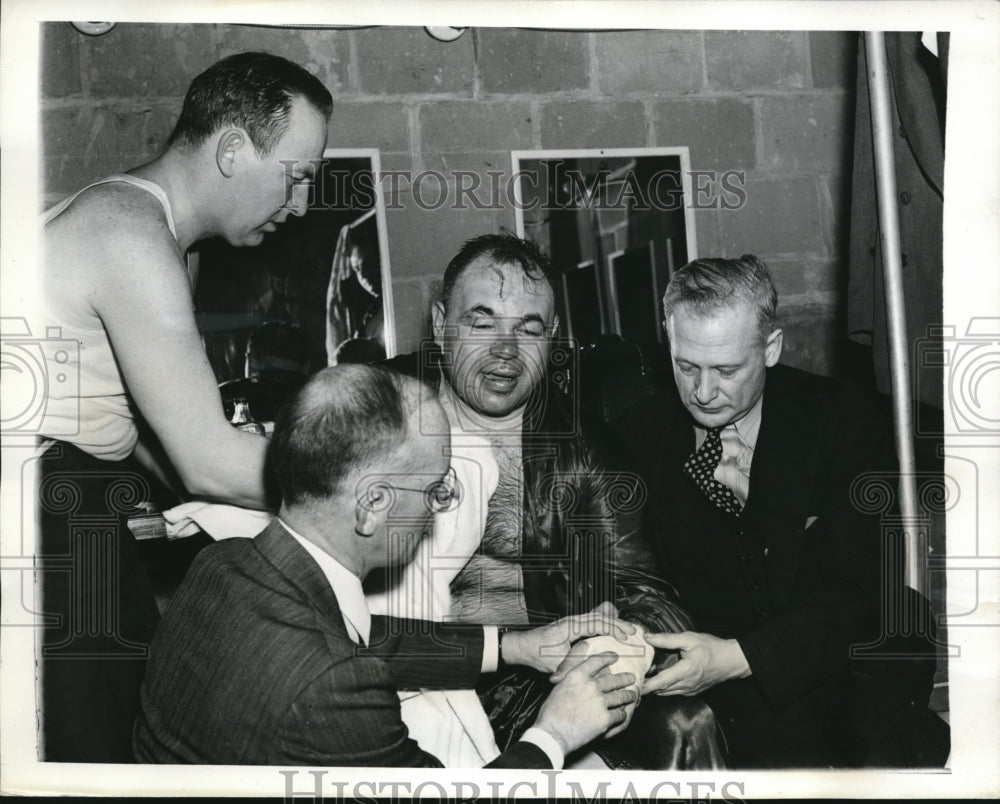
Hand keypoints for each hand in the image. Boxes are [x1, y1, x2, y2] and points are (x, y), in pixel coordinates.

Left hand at [502, 602, 635, 673]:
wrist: (523, 647)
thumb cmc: (537, 655)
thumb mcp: (557, 664)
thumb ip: (575, 664)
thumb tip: (595, 670)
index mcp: (570, 626)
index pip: (597, 623)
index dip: (614, 629)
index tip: (627, 637)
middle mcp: (573, 620)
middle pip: (600, 615)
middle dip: (618, 623)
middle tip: (634, 632)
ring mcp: (572, 621)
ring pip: (598, 615)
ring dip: (613, 622)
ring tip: (628, 630)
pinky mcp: (572, 625)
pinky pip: (593, 620)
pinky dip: (606, 623)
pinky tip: (614, 631)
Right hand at [550, 625, 651, 738]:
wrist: (553, 733)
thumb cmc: (551, 713)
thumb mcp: (558, 688)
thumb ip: (571, 681)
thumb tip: (577, 679)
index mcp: (577, 675)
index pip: (596, 661)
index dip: (607, 658)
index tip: (615, 656)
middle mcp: (591, 685)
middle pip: (612, 680)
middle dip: (624, 678)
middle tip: (630, 677)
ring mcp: (600, 702)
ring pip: (620, 696)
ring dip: (628, 696)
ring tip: (632, 695)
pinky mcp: (605, 718)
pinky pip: (619, 714)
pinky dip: (622, 714)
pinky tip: (623, 714)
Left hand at [641, 631, 750, 696]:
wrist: (732, 661)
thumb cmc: (712, 648)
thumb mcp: (689, 639)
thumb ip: (667, 639)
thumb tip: (648, 637)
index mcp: (685, 672)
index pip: (660, 683)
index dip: (645, 686)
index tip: (633, 686)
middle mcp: (686, 685)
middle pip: (660, 690)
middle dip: (646, 686)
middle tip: (632, 678)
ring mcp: (690, 691)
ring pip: (666, 693)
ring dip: (655, 687)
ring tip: (643, 676)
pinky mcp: (693, 691)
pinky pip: (674, 692)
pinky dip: (664, 687)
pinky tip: (659, 677)